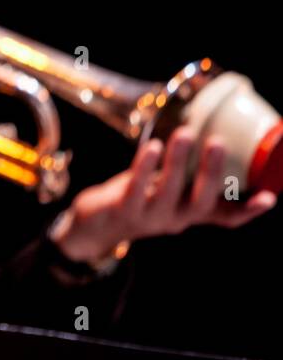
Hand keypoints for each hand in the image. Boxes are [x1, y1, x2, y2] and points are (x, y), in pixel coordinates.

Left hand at [51, 125, 276, 264]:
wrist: (93, 226)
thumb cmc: (138, 197)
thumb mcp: (167, 188)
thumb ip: (187, 173)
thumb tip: (208, 133)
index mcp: (190, 214)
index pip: (226, 218)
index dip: (248, 210)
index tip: (269, 197)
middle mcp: (175, 219)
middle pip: (200, 203)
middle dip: (211, 173)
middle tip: (218, 143)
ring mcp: (149, 218)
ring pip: (167, 192)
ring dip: (176, 162)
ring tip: (183, 135)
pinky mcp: (122, 210)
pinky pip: (135, 188)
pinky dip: (144, 168)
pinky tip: (152, 147)